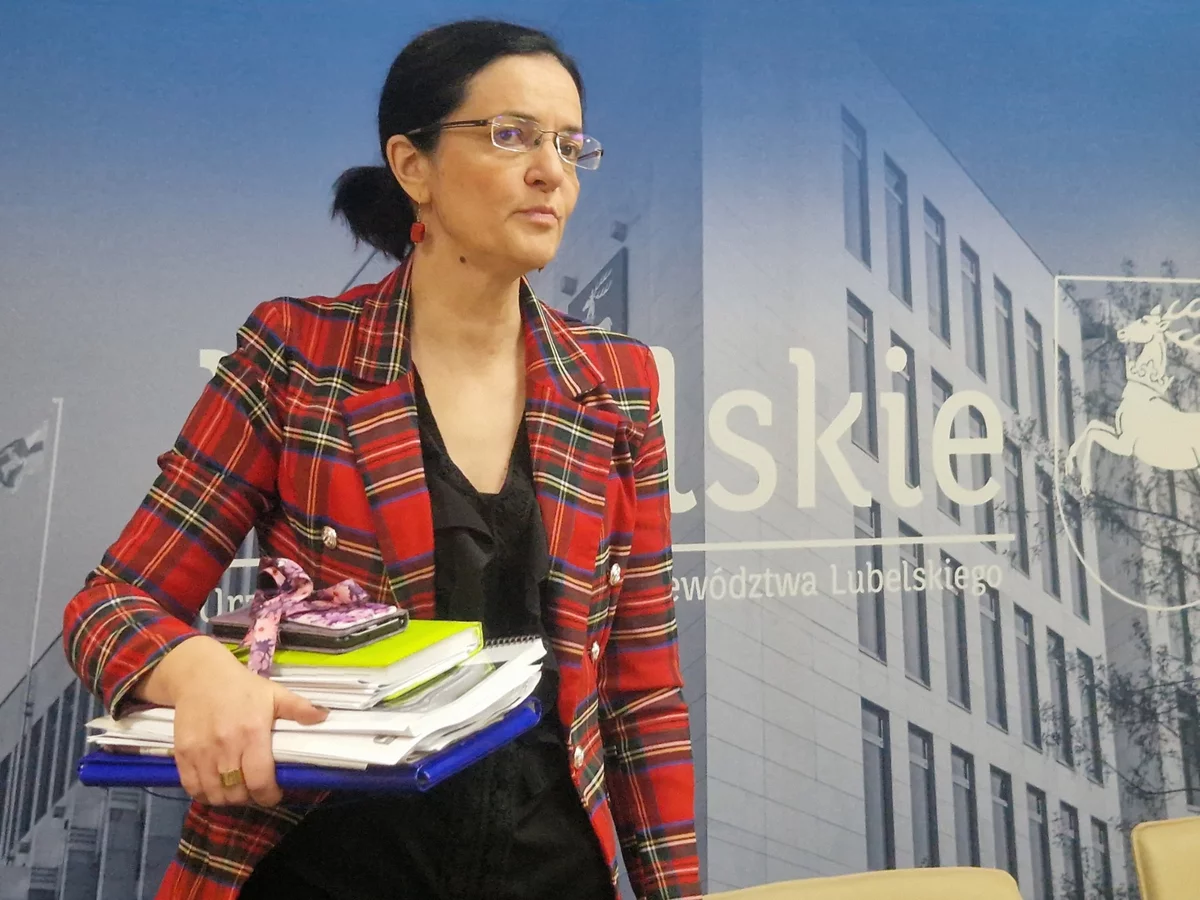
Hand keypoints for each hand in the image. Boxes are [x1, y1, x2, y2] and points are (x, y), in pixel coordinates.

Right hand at [143, 637, 327, 806]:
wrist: (200, 676)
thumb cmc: (242, 687)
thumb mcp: (274, 693)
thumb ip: (298, 708)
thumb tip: (324, 716)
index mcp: (252, 732)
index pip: (259, 780)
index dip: (268, 795)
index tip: (274, 795)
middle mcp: (225, 746)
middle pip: (236, 792)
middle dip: (249, 798)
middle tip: (256, 790)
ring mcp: (201, 752)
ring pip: (214, 794)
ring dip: (228, 799)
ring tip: (237, 789)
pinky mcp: (182, 754)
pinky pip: (192, 787)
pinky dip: (204, 794)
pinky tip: (215, 786)